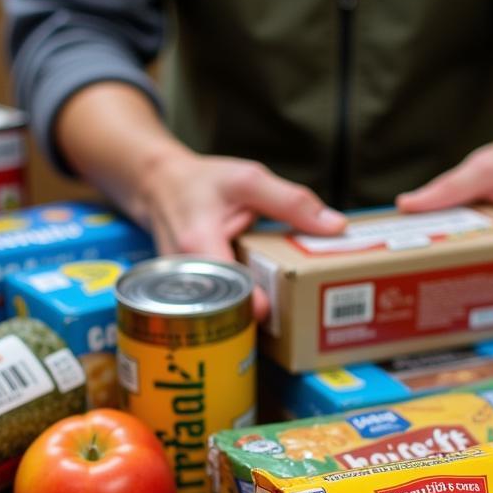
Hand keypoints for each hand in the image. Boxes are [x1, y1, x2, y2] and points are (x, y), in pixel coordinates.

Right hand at [135, 147, 345, 319]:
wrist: (158, 186)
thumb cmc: (203, 182)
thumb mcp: (249, 179)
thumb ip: (291, 202)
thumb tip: (335, 227)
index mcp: (200, 244)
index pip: (228, 289)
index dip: (254, 304)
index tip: (277, 310)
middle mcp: (186, 273)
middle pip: (226, 309)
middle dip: (257, 313)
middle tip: (287, 311)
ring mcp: (181, 288)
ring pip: (219, 313)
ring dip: (246, 313)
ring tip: (275, 307)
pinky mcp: (185, 294)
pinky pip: (214, 308)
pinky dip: (236, 305)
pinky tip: (254, 297)